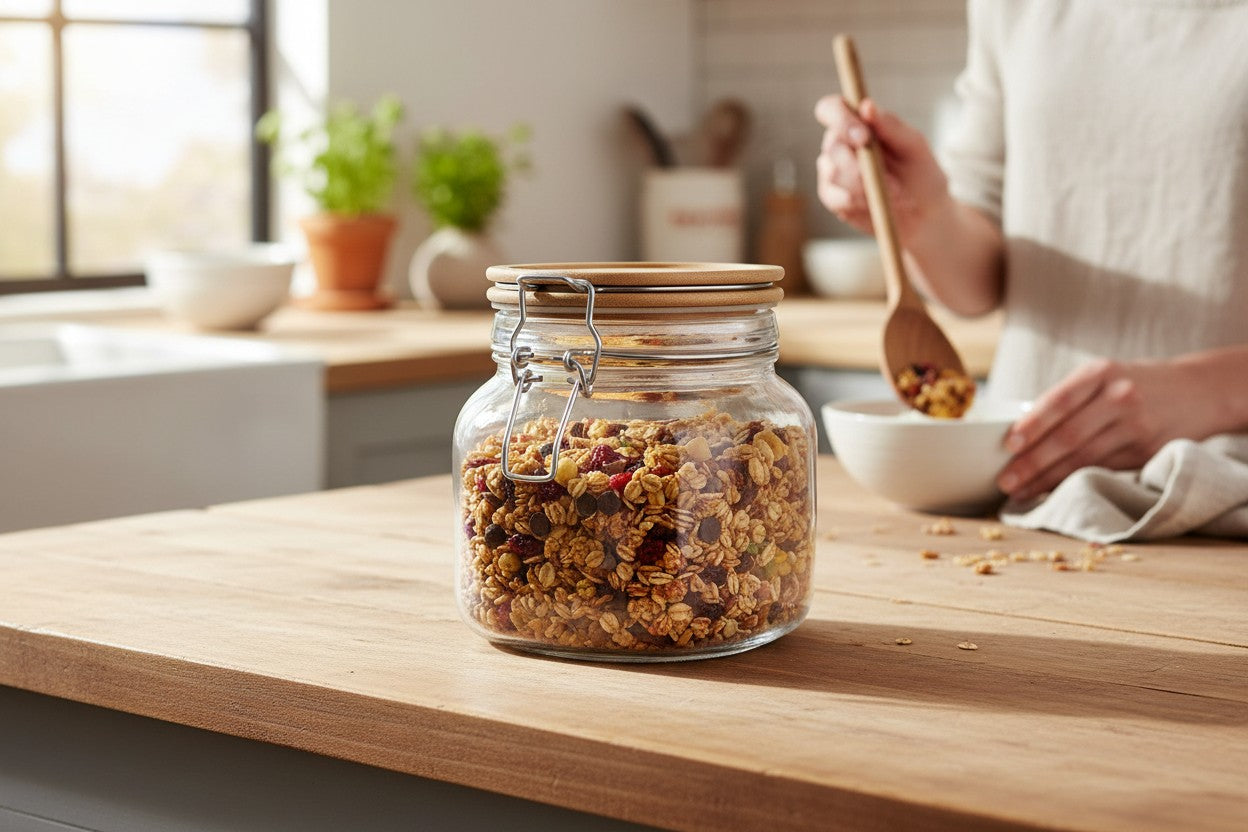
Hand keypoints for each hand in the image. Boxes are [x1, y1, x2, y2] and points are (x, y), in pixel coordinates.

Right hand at [813, 95, 949, 244]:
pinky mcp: (831, 196)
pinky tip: (876, 203)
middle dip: (860, 166)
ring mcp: (831, 170)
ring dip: (865, 186)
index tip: (863, 138)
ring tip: (894, 194)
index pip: (831, 109)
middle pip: (833, 146)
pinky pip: (834, 197)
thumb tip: (867, 106)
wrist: (922, 211)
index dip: (841, 120)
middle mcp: (839, 143)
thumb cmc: (920, 172)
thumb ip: (890, 126)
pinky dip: (858, 201)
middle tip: (891, 182)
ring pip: (834, 173)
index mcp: (856, 122)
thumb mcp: (913, 146)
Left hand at [997, 358, 1216, 500]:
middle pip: (1069, 435)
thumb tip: (1019, 434)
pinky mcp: (1148, 451)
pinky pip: (1102, 470)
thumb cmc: (1135, 383)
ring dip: (1047, 479)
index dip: (1034, 423)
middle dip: (1033, 461)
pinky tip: (1051, 490)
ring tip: (1019, 491)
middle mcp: (1120, 397)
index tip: (1009, 443)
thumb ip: (1069, 398)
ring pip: (1084, 459)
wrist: (1201, 390)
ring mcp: (1136, 426)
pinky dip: (1073, 482)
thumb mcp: (1104, 376)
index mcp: (1101, 373)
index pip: (1060, 400)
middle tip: (1005, 480)